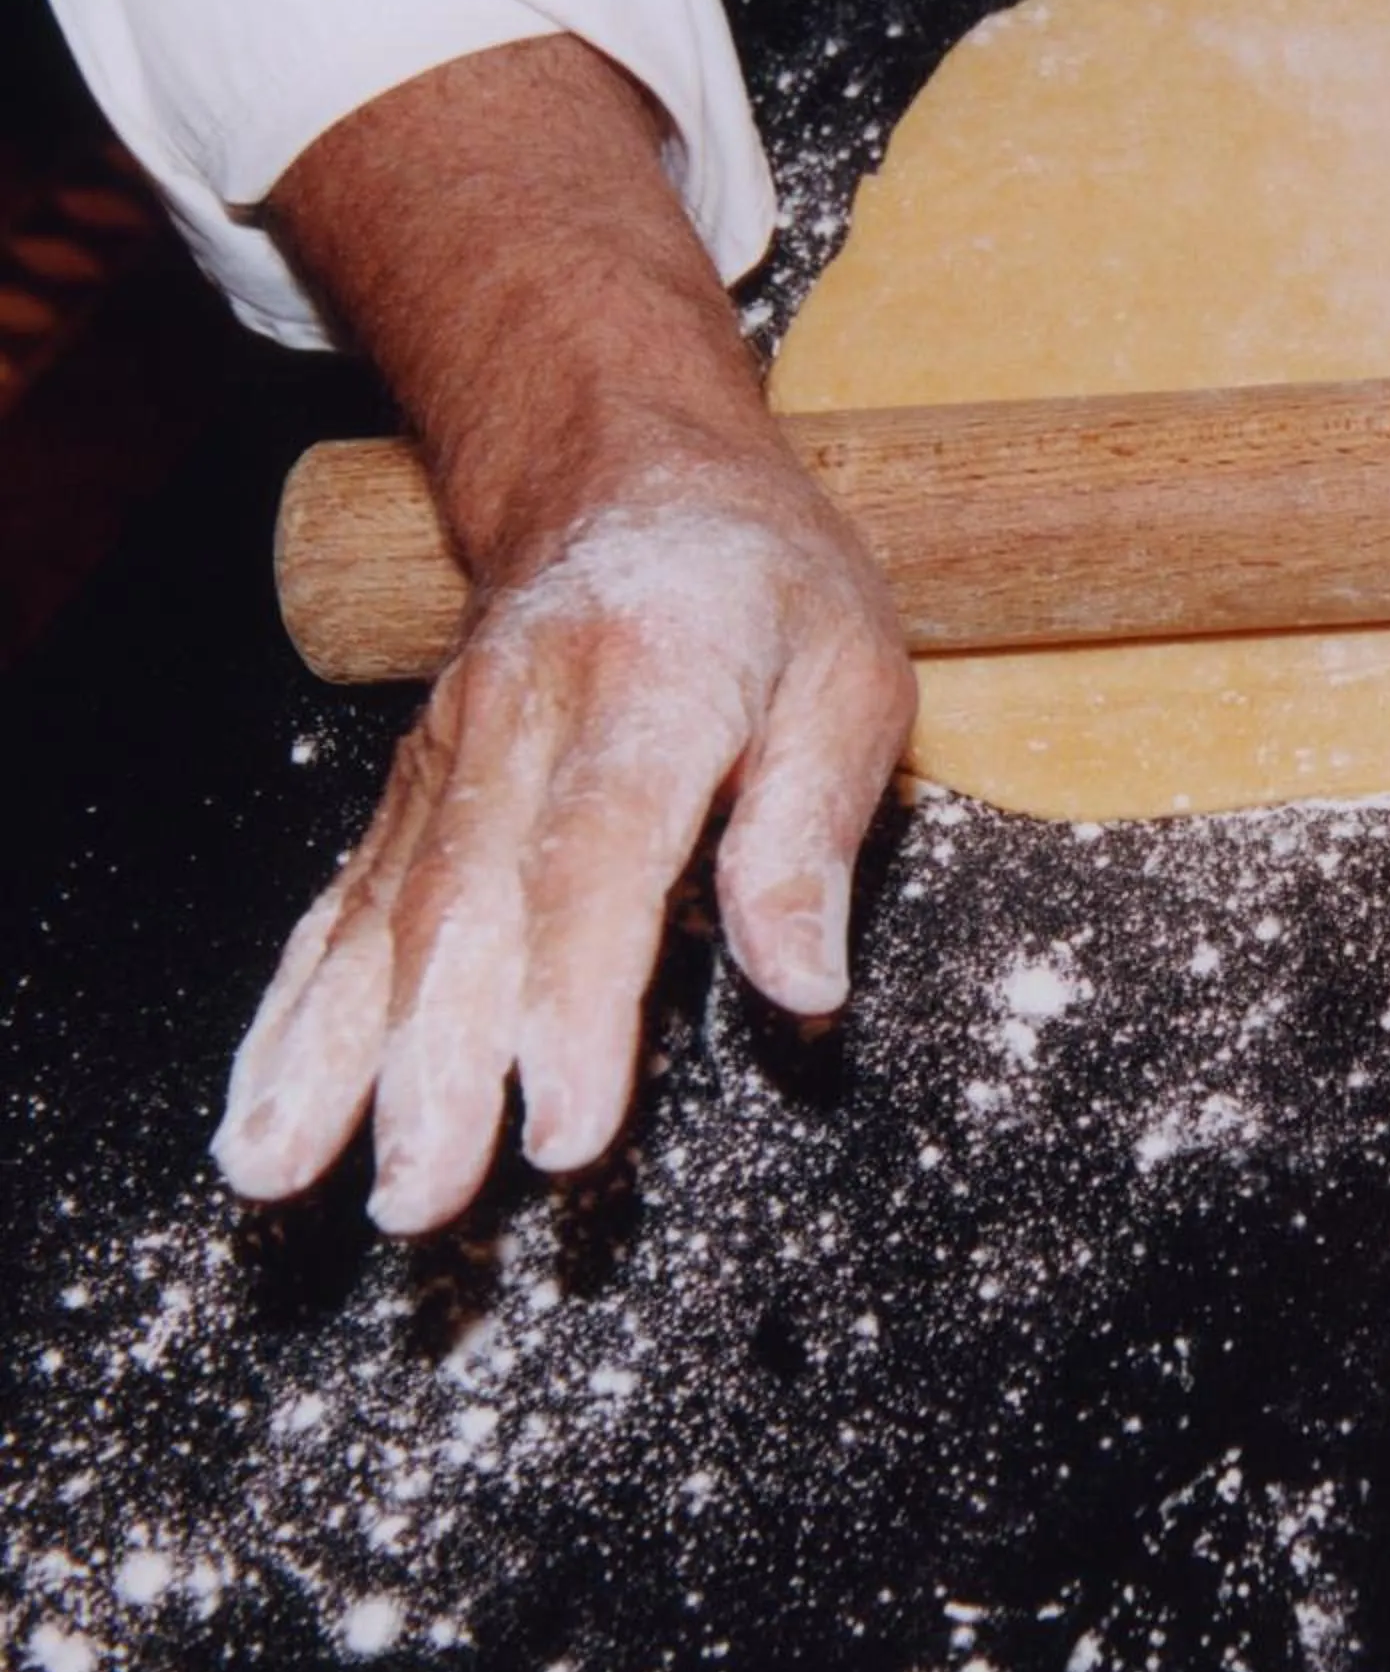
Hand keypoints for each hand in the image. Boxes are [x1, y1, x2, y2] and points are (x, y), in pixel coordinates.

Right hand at [215, 33, 913, 1230]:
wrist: (627, 470)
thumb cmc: (766, 588)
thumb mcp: (848, 678)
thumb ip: (814, 834)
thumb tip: (807, 990)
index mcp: (651, 690)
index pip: (600, 863)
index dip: (578, 1006)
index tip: (568, 1132)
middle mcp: (522, 726)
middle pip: (468, 909)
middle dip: (434, 1069)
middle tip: (420, 1202)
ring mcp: (447, 759)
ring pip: (379, 918)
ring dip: (327, 1057)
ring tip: (275, 1175)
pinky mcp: (408, 795)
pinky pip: (341, 907)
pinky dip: (293, 1012)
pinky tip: (258, 1106)